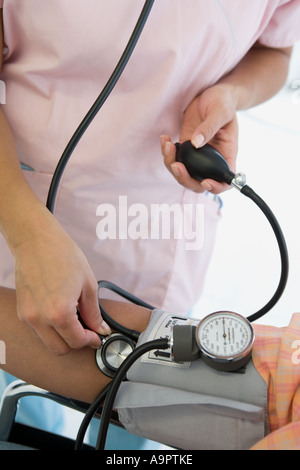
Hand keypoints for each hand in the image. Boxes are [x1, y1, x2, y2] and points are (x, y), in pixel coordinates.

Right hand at [14, 208, 110, 354]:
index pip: (76, 341)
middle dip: (76, 343)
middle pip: (60, 349)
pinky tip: (61, 314)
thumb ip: (93, 312)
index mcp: (59, 312)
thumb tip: (100, 328)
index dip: (90, 340)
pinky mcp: (22, 311)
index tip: (97, 336)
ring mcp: (27, 316)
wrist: (36, 240)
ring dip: (62, 337)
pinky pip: (38, 330)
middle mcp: (40, 318)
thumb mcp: (87, 284)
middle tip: (88, 332)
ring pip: (47, 342)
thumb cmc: (62, 255)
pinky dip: (51, 329)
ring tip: (75, 320)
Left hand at [161, 84, 238, 193]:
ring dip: (171, 164)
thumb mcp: (220, 111)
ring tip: (167, 144)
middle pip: (198, 183)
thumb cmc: (222, 101)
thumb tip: (196, 143)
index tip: (205, 181)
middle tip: (176, 165)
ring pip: (183, 173)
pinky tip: (165, 139)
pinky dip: (167, 153)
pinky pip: (174, 159)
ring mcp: (197, 157)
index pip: (225, 182)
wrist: (210, 94)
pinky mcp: (185, 149)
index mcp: (226, 155)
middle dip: (185, 178)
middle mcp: (211, 161)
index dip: (216, 187)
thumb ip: (209, 127)